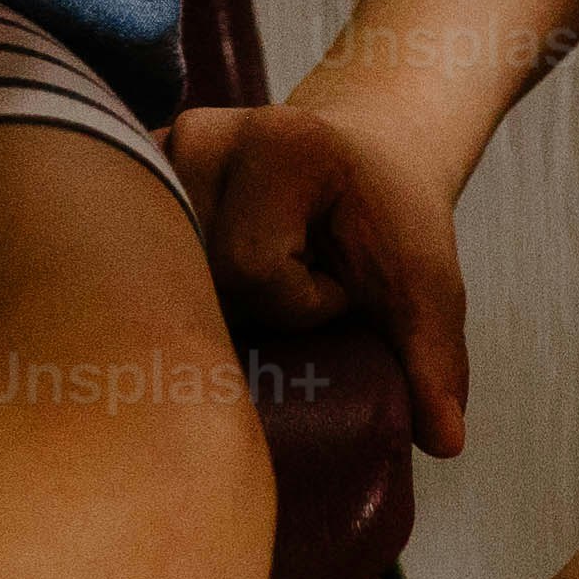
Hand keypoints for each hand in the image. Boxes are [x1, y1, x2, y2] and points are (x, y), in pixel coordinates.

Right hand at [169, 99, 470, 456]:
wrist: (365, 155)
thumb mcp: (425, 284)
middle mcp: (205, 134)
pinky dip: (172, 277)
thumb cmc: (390, 222)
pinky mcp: (133, 168)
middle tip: (291, 286)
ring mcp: (160, 148)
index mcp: (282, 142)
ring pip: (159, 272)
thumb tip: (445, 443)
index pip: (253, 268)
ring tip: (253, 274)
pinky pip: (135, 254)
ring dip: (206, 296)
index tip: (337, 282)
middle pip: (198, 274)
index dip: (302, 302)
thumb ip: (433, 357)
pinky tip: (204, 270)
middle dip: (246, 309)